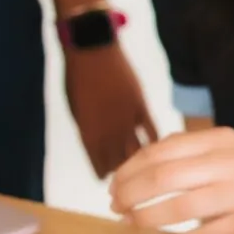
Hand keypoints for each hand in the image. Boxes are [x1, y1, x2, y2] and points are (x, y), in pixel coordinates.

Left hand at [64, 44, 154, 177]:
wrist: (92, 51)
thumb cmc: (76, 78)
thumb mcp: (75, 109)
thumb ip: (87, 129)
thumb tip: (97, 144)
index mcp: (88, 134)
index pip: (99, 164)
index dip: (104, 174)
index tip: (108, 182)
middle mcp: (109, 132)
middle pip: (119, 162)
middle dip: (123, 173)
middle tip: (127, 179)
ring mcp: (127, 120)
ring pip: (137, 150)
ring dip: (140, 161)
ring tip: (143, 167)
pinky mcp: (141, 108)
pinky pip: (151, 131)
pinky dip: (155, 142)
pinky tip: (158, 149)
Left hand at [108, 126, 233, 233]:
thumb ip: (194, 153)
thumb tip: (141, 166)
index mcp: (222, 140)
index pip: (163, 150)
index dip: (131, 168)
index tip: (115, 182)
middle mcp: (230, 163)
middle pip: (164, 176)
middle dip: (130, 193)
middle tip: (115, 205)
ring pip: (179, 206)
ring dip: (146, 217)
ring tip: (130, 223)